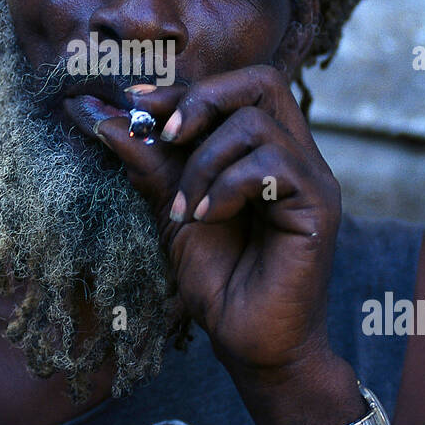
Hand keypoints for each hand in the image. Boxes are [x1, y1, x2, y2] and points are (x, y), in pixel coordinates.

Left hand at [93, 64, 342, 381]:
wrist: (248, 343)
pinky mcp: (319, 205)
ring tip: (186, 209)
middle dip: (202, 99)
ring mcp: (311, 178)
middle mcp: (295, 156)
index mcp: (266, 150)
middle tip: (165, 136)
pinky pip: (270, 164)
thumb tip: (105, 118)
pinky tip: (206, 218)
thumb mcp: (173, 210)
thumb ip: (150, 164)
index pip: (236, 89)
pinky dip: (225, 186)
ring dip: (204, 162)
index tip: (136, 103)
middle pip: (261, 82)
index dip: (185, 89)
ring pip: (256, 124)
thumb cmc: (218, 281)